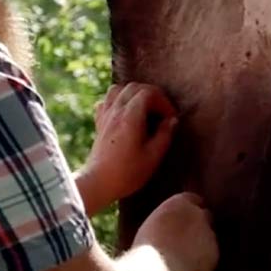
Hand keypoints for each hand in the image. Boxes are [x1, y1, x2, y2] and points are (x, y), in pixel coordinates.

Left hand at [78, 83, 178, 210]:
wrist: (98, 183)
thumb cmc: (128, 173)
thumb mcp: (153, 156)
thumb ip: (165, 135)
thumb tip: (172, 120)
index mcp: (131, 116)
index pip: (149, 93)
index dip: (164, 102)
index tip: (171, 118)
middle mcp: (116, 111)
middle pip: (134, 87)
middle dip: (152, 95)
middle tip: (162, 113)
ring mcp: (105, 115)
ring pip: (118, 89)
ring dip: (134, 94)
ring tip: (144, 109)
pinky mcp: (99, 123)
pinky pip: (107, 101)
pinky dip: (117, 100)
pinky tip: (125, 114)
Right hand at [133, 192, 219, 270]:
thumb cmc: (145, 250)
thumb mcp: (152, 224)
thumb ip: (169, 219)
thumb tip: (175, 226)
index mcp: (180, 202)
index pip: (192, 200)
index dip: (189, 211)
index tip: (185, 220)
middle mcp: (198, 214)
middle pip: (205, 215)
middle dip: (199, 224)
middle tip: (187, 239)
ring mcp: (209, 233)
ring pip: (209, 236)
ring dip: (201, 243)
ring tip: (183, 257)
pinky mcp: (214, 253)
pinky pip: (210, 254)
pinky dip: (203, 260)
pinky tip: (188, 267)